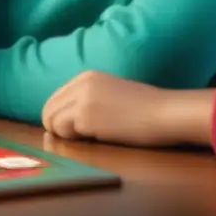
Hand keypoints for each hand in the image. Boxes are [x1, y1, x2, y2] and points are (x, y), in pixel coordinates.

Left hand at [41, 70, 213, 147]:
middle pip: (49, 108)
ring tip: (87, 138)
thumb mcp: (113, 94)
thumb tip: (69, 117)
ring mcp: (81, 99)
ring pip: (51, 120)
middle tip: (73, 139)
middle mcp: (80, 83)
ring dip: (64, 133)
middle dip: (56, 126)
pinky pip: (63, 131)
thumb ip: (90, 99)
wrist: (166, 113)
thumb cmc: (148, 109)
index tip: (71, 129)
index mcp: (86, 77)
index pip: (56, 98)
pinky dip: (73, 139)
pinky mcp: (85, 116)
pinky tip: (95, 139)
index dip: (59, 116)